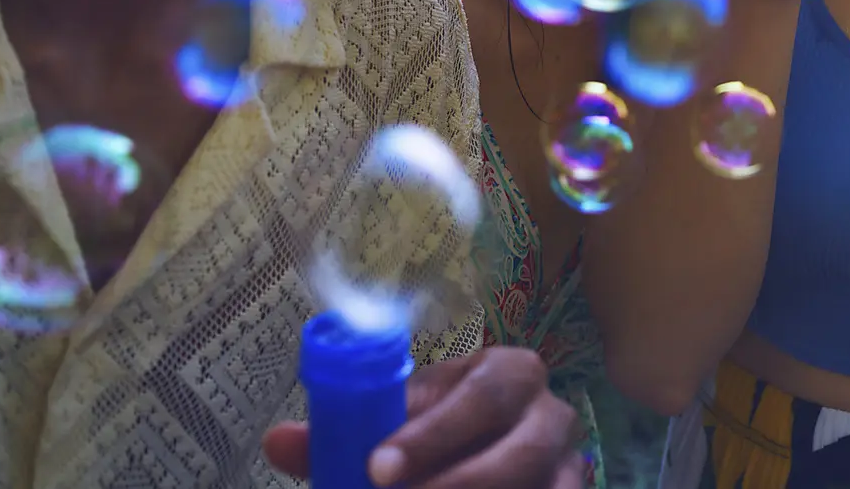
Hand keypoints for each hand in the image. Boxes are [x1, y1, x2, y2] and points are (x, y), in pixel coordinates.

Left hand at [263, 346, 589, 488]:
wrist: (485, 452)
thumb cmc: (434, 433)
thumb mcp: (397, 423)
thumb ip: (342, 434)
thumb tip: (279, 441)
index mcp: (510, 373)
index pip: (480, 397)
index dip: (431, 435)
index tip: (376, 469)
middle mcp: (551, 416)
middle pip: (518, 455)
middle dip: (456, 484)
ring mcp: (570, 468)